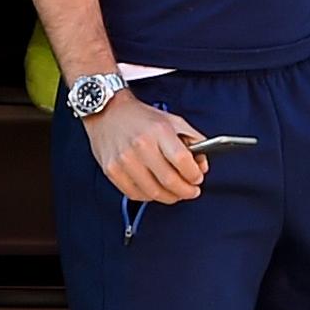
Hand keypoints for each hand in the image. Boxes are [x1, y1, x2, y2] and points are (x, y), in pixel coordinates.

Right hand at [86, 94, 209, 203]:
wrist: (108, 112)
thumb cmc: (141, 117)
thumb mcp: (173, 121)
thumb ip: (194, 141)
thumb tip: (201, 166)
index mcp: (159, 131)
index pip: (182, 161)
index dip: (194, 175)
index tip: (197, 179)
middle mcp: (141, 145)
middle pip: (170, 181)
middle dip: (186, 191)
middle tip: (191, 191)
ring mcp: (124, 160)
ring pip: (153, 193)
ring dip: (170, 197)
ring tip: (175, 193)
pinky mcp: (112, 171)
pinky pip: (135, 194)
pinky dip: (149, 197)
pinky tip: (155, 190)